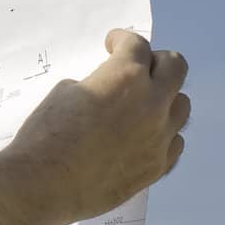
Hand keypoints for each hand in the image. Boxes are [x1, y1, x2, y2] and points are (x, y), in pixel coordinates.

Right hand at [0, 29, 190, 224]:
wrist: (43, 184)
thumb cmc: (46, 133)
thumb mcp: (66, 92)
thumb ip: (97, 85)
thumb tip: (109, 92)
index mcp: (125, 77)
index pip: (137, 45)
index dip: (122, 40)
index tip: (113, 44)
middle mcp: (152, 103)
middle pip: (176, 67)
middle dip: (155, 61)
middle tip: (136, 67)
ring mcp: (160, 137)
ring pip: (182, 105)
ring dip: (163, 99)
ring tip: (140, 106)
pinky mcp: (158, 166)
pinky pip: (174, 141)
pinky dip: (161, 133)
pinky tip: (140, 136)